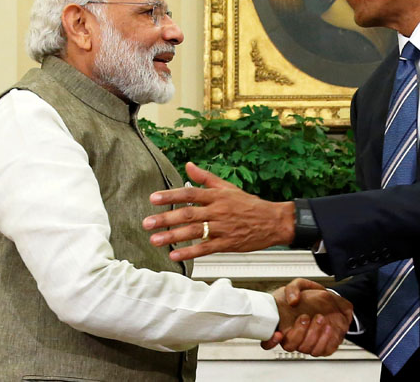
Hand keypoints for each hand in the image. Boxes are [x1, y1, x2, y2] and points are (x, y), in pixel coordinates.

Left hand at [143, 162, 294, 260]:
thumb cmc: (249, 204)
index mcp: (217, 196)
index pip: (190, 193)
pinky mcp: (227, 243)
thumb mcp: (228, 187)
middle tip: (147, 223)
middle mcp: (218, 211)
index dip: (171, 195)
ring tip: (155, 240)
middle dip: (165, 219)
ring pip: (194, 232)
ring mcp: (222, 228)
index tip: (153, 198)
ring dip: (173, 236)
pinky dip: (190, 251)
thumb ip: (206, 178)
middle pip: (188, 214)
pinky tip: (175, 255)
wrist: (273, 221)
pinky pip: (206, 248)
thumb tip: (188, 165)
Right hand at [262, 279, 352, 356]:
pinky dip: (325, 340)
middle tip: (305, 316)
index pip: (267, 341)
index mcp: (282, 324)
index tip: (278, 333)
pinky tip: (328, 327)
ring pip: (305, 349)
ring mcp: (305, 343)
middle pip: (288, 346)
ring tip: (320, 318)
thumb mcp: (300, 285)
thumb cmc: (311, 296)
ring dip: (313, 334)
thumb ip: (293, 288)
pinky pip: (320, 351)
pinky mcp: (320, 347)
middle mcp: (292, 336)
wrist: (332, 301)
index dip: (270, 341)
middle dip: (298, 332)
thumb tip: (292, 301)